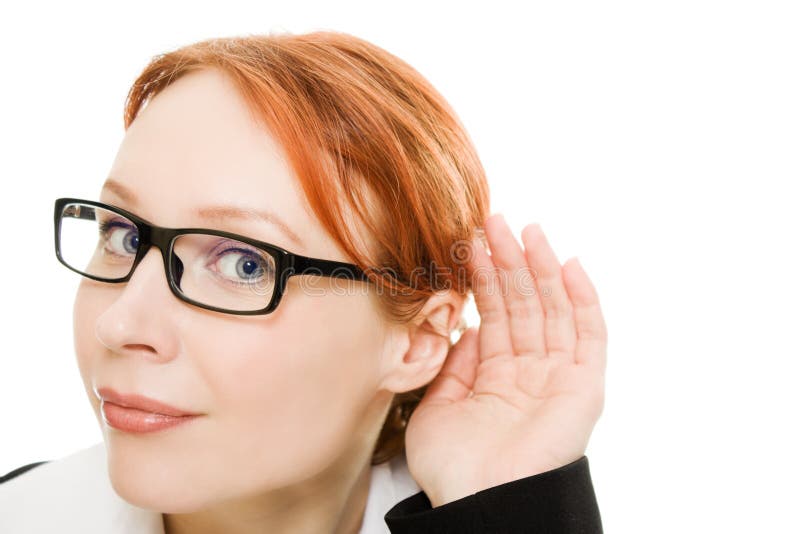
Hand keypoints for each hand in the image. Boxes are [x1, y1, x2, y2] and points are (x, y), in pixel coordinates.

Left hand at [403, 214, 607, 506]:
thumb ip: (455, 362)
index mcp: (498, 377)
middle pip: (524, 305)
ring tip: (526, 230)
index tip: (471, 240)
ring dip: (540, 268)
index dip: (485, 277)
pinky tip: (569, 265)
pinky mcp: (585, 386)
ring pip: (553, 310)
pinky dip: (583, 299)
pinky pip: (589, 335)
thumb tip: (467, 324)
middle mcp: (531, 372)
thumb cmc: (455, 467)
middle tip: (495, 220)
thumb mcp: (438, 406)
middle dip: (510, 262)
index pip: (496, 314)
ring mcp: (559, 377)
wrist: (479, 503)